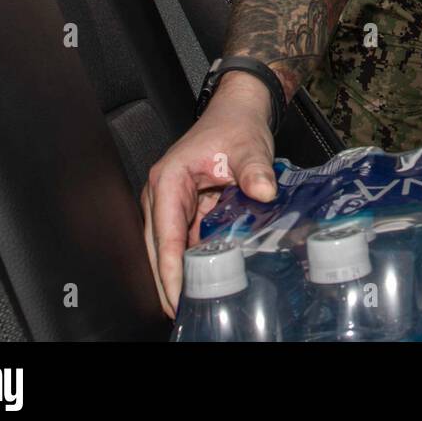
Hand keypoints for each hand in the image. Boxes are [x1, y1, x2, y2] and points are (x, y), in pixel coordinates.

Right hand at [140, 72, 278, 317]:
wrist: (239, 110)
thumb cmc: (235, 124)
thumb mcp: (249, 147)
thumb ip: (255, 170)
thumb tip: (263, 192)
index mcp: (169, 179)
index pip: (164, 233)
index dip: (169, 268)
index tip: (176, 294)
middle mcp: (163, 192)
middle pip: (158, 246)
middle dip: (168, 280)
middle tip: (181, 311)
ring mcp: (173, 201)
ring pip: (169, 245)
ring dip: (179, 272)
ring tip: (194, 302)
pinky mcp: (187, 206)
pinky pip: (184, 238)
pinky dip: (192, 259)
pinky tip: (206, 278)